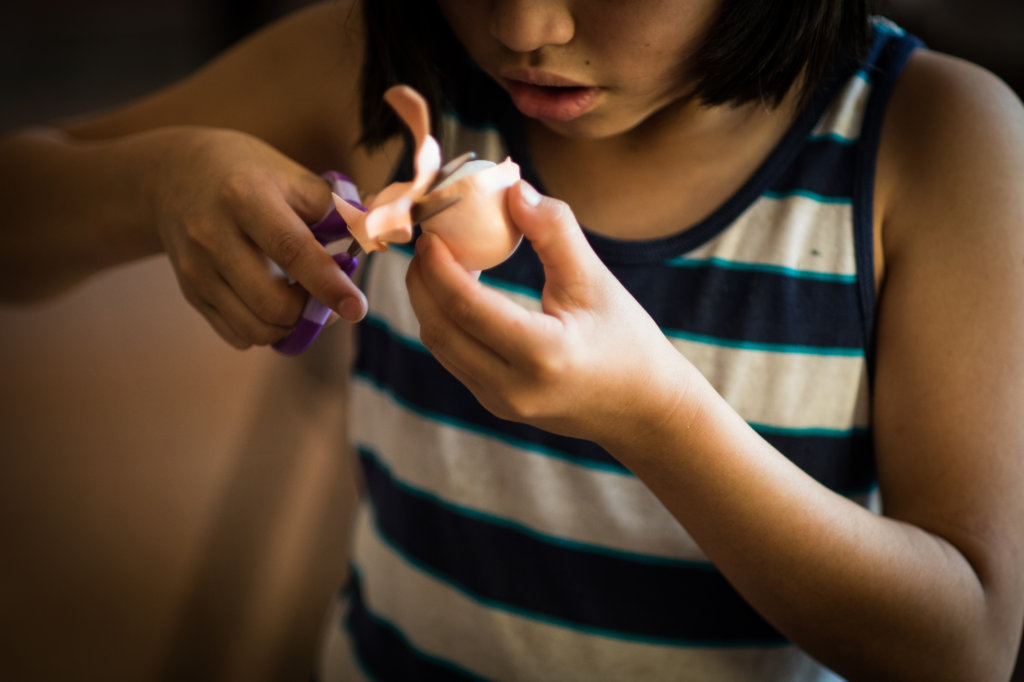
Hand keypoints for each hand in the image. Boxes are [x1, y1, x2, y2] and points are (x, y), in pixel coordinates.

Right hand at [149, 127, 366, 347]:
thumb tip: (383, 238)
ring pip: (256, 328)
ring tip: (301, 298)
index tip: (357, 308)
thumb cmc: (249, 174)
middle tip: (328, 296)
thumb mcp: (293, 177)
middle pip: (273, 303)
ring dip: (290, 325)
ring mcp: (195, 268)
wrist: (174, 175)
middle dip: (311, 310)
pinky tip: (272, 302)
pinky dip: (265, 329)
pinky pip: (238, 335)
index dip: (329, 284)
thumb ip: (338, 211)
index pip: (292, 250)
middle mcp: (213, 234)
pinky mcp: (190, 292)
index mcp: (245, 196)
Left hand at [406, 180, 694, 444]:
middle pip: (440, 329)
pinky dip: (446, 321)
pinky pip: (454, 359)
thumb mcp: (597, 280)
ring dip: (429, 301)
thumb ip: (555, 231)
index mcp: (543, 355)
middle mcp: (513, 387)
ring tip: (437, 260)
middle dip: (422, 281)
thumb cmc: (626, 340)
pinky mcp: (496, 405)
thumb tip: (514, 189)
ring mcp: (500, 403)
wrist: (642, 408)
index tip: (431, 231)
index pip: (466, 307)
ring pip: (441, 346)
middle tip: (426, 240)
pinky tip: (456, 291)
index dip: (438, 266)